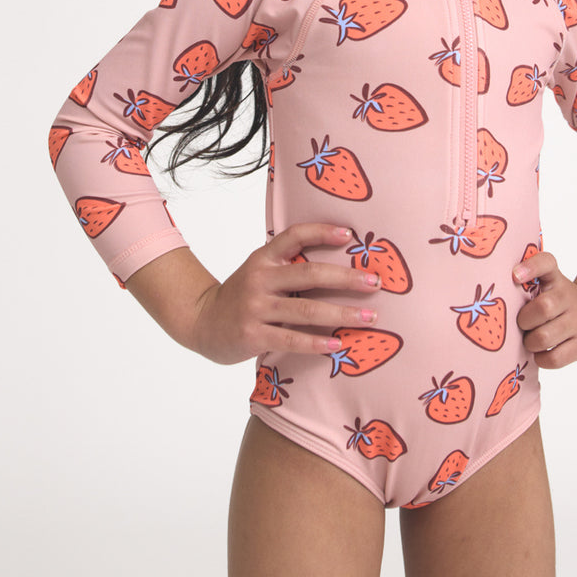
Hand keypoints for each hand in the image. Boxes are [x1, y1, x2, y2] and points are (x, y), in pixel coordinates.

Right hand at [190, 222, 382, 364]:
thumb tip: (339, 262)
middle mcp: (260, 279)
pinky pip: (291, 340)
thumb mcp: (260, 270)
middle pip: (309, 274)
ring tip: (369, 317)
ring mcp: (255, 308)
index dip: (322, 232)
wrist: (202, 322)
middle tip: (374, 282)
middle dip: (346, 279)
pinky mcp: (253, 336)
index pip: (294, 236)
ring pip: (306, 311)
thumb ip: (288, 265)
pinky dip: (317, 343)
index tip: (350, 235)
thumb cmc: (243, 295)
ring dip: (342, 314)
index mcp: (264, 258)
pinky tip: (338, 344)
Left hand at [512, 251, 576, 368]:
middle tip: (523, 325)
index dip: (531, 267)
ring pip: (544, 337)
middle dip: (524, 321)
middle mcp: (569, 298)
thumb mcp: (551, 284)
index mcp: (556, 279)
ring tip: (531, 341)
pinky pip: (555, 358)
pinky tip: (541, 354)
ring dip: (530, 343)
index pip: (547, 263)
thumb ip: (528, 283)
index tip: (514, 275)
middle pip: (542, 308)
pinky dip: (542, 359)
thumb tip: (494, 294)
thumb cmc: (562, 302)